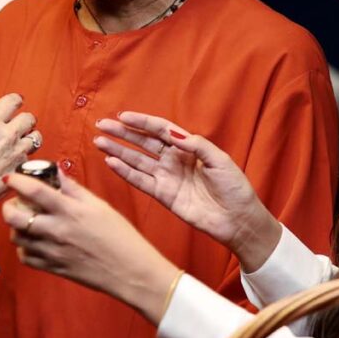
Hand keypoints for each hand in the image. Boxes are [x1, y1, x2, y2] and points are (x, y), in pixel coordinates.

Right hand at [0, 93, 39, 213]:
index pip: (11, 101)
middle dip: (25, 120)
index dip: (15, 101)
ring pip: (36, 136)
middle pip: (29, 117)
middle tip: (21, 124)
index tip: (16, 102)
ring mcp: (17, 151)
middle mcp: (6, 135)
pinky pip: (32, 156)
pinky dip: (27, 156)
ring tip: (23, 141)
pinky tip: (19, 159)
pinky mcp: (23, 166)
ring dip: (30, 137)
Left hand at [3, 171, 178, 323]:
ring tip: (26, 220)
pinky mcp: (53, 268)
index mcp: (69, 211)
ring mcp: (52, 252)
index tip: (10, 177)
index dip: (16, 181)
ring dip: (16, 227)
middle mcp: (56, 231)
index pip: (33, 191)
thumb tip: (56, 171)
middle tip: (15, 202)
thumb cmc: (120, 235)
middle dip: (8, 206)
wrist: (130, 271)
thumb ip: (73, 188)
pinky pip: (25, 257)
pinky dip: (24, 248)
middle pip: (15, 217)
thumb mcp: (99, 205)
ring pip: (16, 237)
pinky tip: (34, 241)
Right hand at [94, 112, 280, 272]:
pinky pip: (140, 181)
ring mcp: (166, 177)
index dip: (142, 122)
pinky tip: (111, 162)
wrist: (238, 221)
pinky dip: (125, 172)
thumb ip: (197, 145)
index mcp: (188, 147)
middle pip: (143, 143)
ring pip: (136, 160)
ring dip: (118, 150)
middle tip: (102, 125)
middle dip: (122, 133)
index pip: (160, 130)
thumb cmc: (235, 188)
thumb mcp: (221, 160)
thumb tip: (173, 134)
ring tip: (99, 141)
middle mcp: (173, 160)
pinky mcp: (163, 195)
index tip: (123, 116)